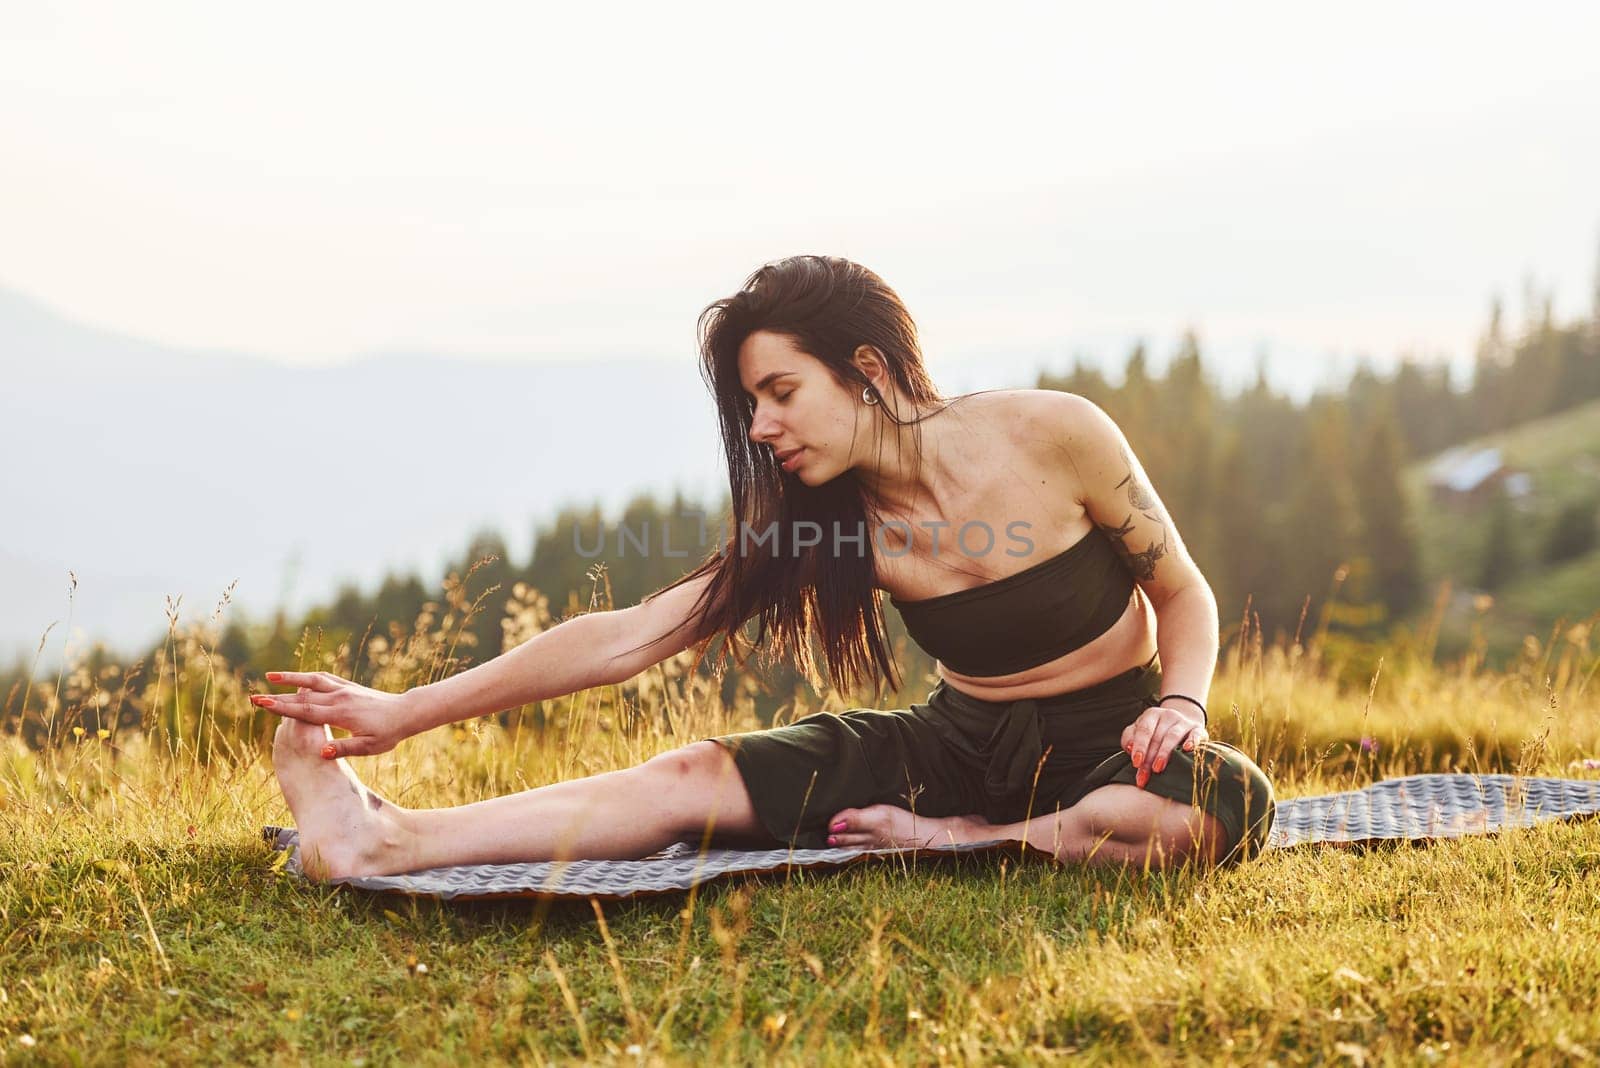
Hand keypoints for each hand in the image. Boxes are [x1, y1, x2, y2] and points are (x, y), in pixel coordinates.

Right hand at [251, 670, 414, 758]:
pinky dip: (310, 677)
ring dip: (291, 678)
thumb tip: (321, 752)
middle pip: (302, 695)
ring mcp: (345, 690)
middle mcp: (339, 697)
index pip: (305, 710)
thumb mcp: (369, 747)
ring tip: (271, 676)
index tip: (262, 704)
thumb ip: (344, 749)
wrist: (407, 713)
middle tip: (253, 696)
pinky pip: (326, 679)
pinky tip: (301, 678)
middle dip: (277, 696)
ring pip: (313, 681)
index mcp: (340, 713)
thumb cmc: (389, 733)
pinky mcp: (350, 687)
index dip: (282, 708)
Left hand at [1121, 702, 1207, 788]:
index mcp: (1151, 715)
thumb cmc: (1156, 733)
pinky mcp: (1198, 729)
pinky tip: (1187, 749)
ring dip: (1164, 752)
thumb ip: (1130, 739)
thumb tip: (1129, 749)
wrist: (1182, 726)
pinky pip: (1196, 734)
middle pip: (1157, 737)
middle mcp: (1167, 715)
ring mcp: (1184, 722)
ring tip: (1157, 768)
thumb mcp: (1140, 732)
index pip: (1144, 731)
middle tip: (1144, 775)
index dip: (1139, 746)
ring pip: (1173, 736)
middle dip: (1149, 757)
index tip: (1136, 763)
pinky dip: (1192, 741)